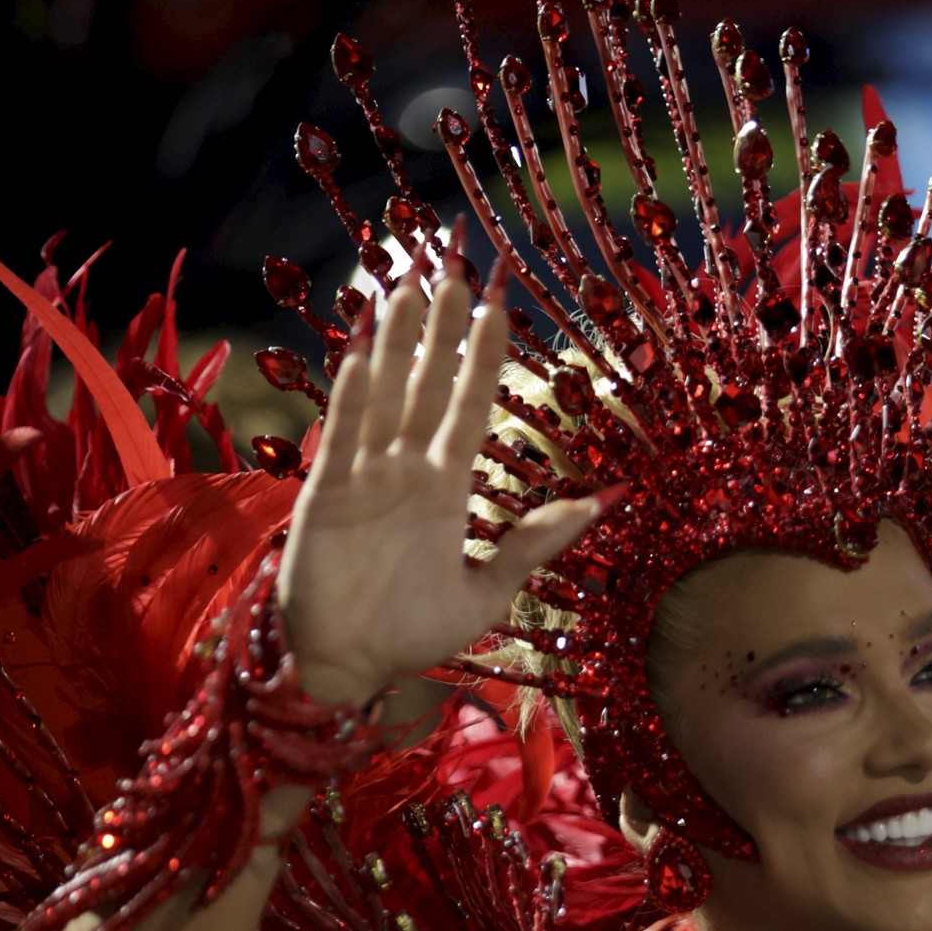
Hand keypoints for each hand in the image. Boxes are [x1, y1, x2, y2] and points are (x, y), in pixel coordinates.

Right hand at [277, 270, 597, 708]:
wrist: (350, 668)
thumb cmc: (412, 634)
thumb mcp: (487, 591)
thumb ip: (537, 545)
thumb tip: (605, 503)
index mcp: (446, 488)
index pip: (469, 405)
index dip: (484, 355)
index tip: (501, 302)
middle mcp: (406, 470)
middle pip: (427, 383)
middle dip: (441, 327)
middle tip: (455, 262)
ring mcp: (364, 475)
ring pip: (385, 392)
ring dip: (397, 341)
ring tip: (408, 281)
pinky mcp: (327, 492)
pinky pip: (344, 431)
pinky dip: (354, 390)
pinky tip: (365, 346)